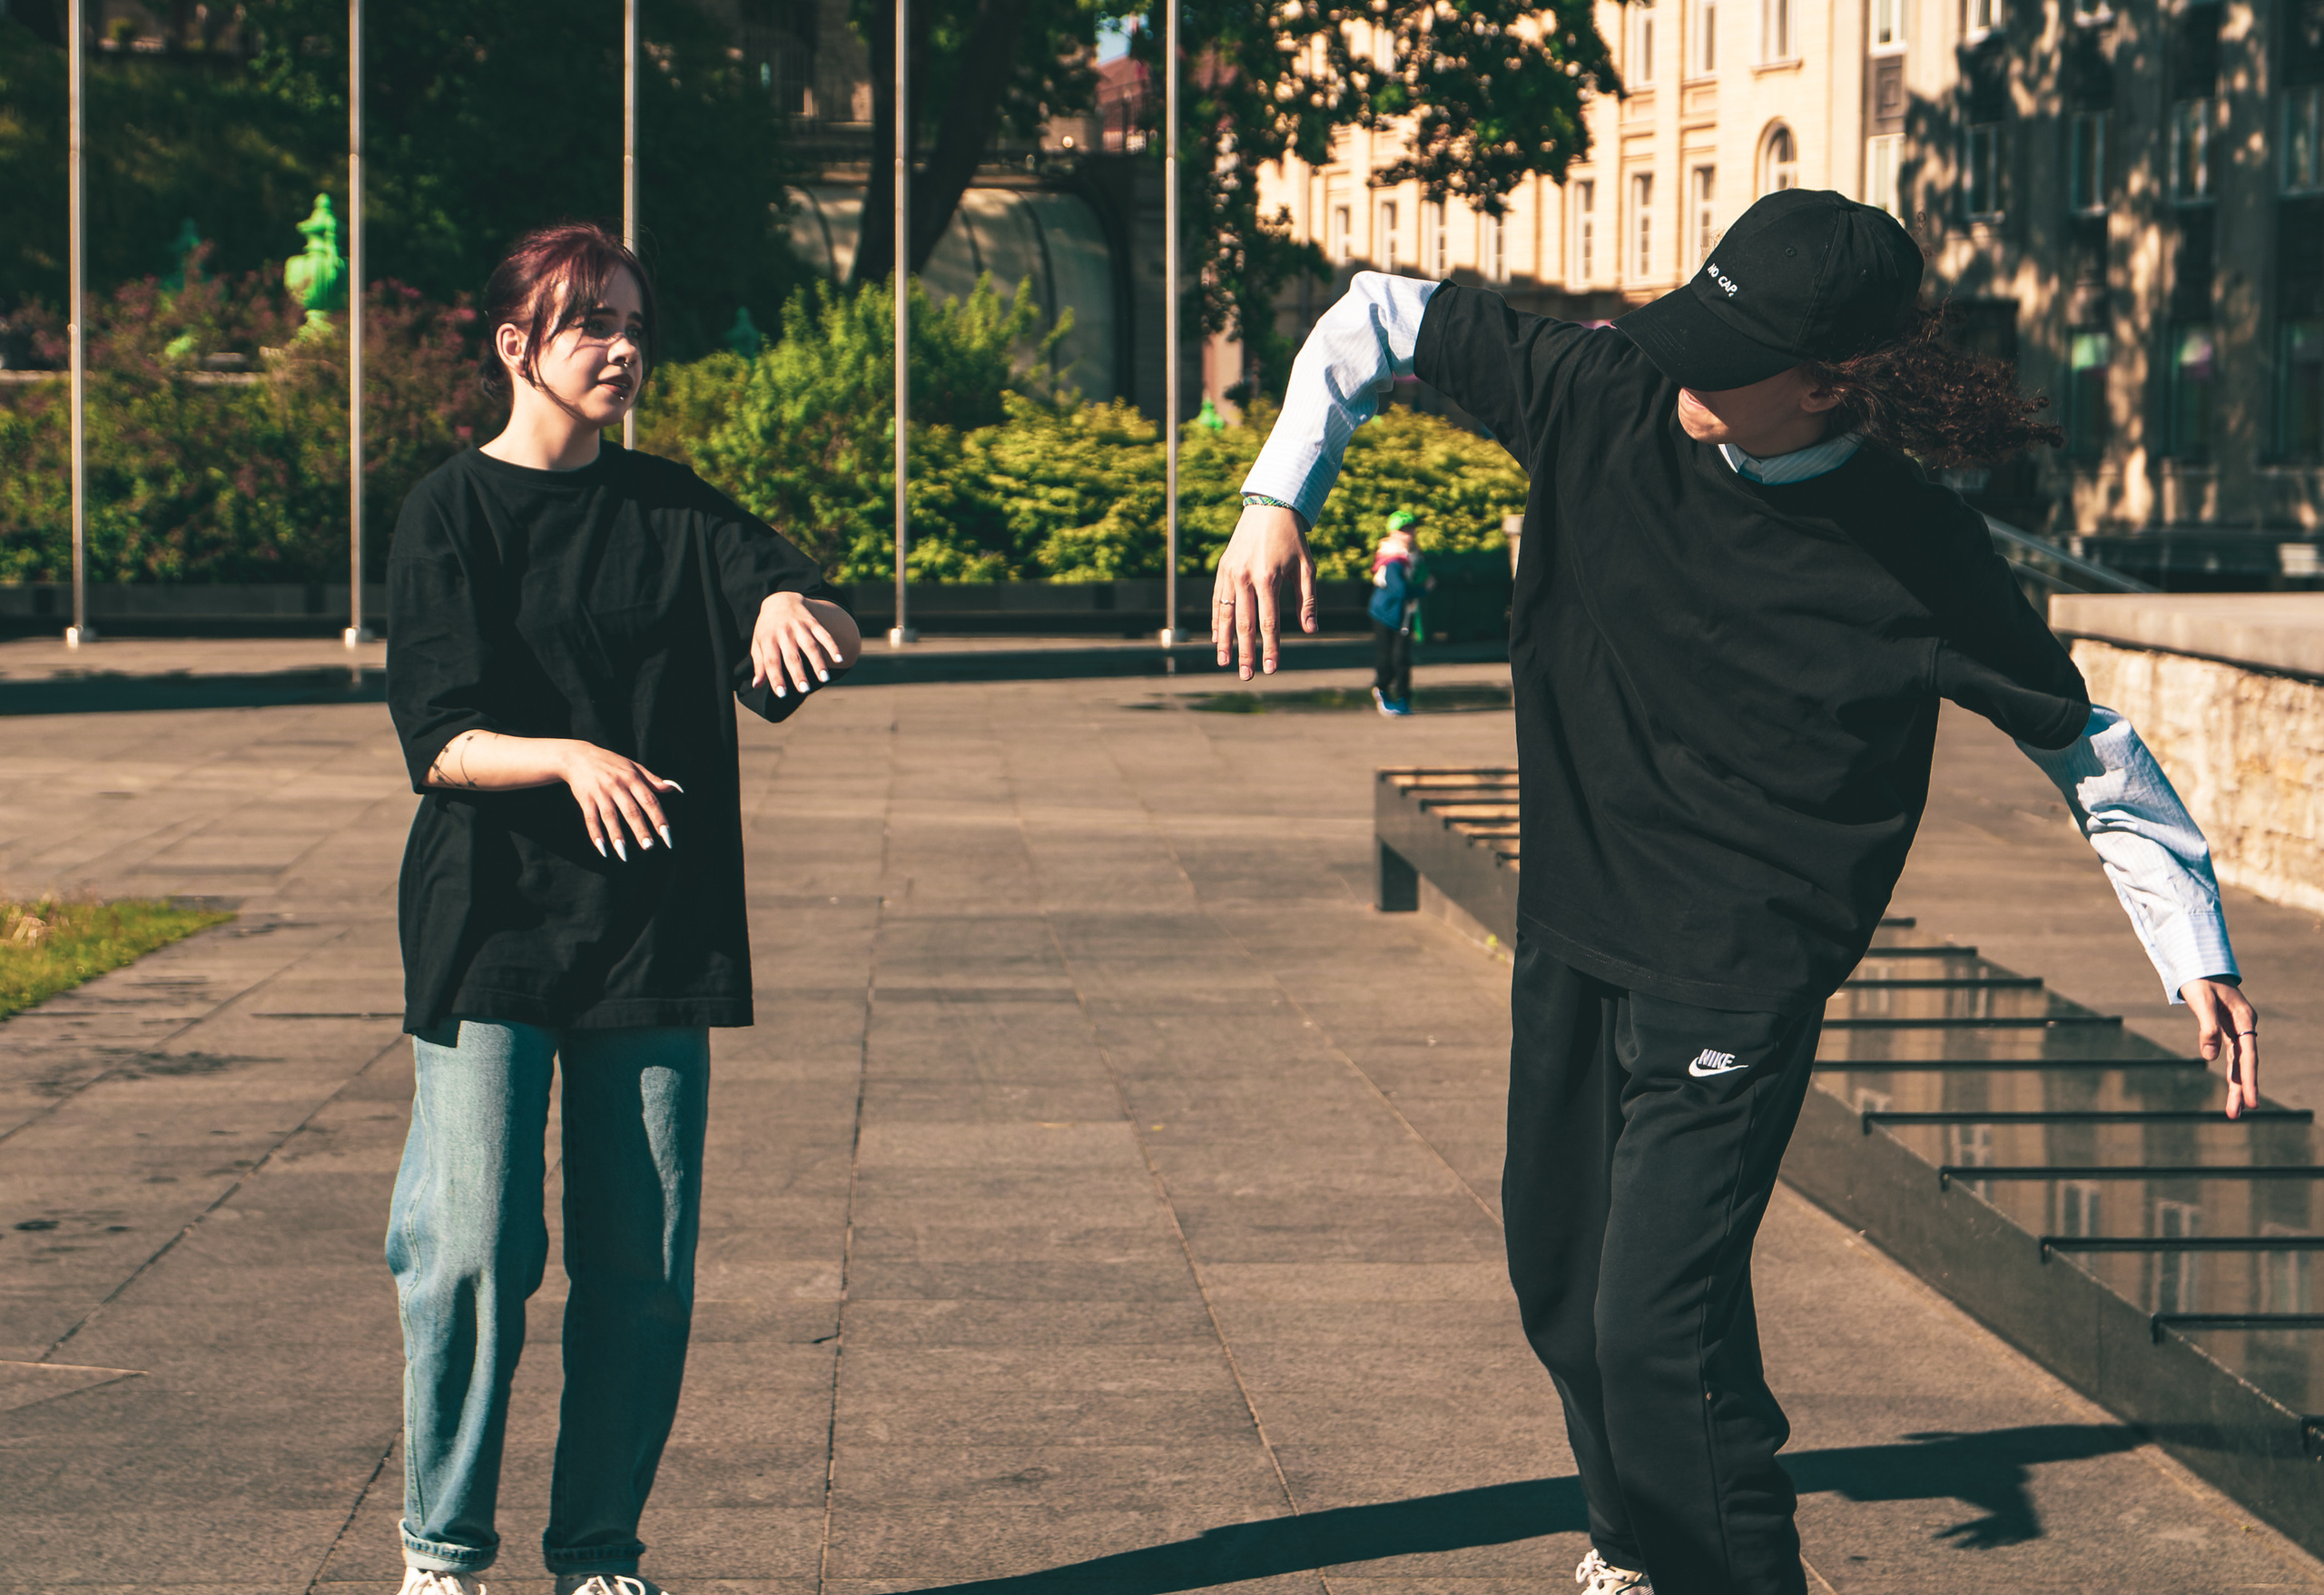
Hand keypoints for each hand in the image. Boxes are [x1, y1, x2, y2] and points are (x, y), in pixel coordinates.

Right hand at [558, 740, 680, 862]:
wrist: (578, 757)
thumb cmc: (611, 763)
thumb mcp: (634, 767)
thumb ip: (654, 779)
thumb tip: (676, 788)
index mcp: (632, 779)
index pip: (649, 801)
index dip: (659, 819)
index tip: (667, 836)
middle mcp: (617, 786)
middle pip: (631, 811)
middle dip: (640, 830)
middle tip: (649, 848)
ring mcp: (600, 794)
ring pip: (610, 817)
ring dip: (617, 836)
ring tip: (624, 855)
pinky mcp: (585, 800)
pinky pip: (590, 819)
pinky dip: (595, 834)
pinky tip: (602, 849)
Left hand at [752, 591, 846, 697]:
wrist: (780, 601)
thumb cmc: (768, 629)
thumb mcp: (758, 643)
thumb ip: (759, 664)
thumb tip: (756, 685)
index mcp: (768, 639)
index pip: (771, 661)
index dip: (776, 678)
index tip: (782, 694)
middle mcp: (784, 633)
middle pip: (792, 656)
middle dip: (798, 673)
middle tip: (804, 690)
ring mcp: (799, 627)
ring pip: (810, 646)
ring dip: (818, 662)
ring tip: (824, 679)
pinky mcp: (813, 623)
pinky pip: (824, 635)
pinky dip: (832, 646)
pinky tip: (839, 659)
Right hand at [1213, 504, 1317, 678]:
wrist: (1269, 508)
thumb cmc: (1293, 540)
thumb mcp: (1306, 568)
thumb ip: (1307, 600)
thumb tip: (1310, 631)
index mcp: (1268, 578)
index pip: (1268, 623)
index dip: (1270, 648)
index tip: (1271, 669)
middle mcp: (1245, 577)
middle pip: (1244, 624)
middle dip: (1245, 653)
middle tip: (1247, 676)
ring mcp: (1230, 574)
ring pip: (1225, 615)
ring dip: (1224, 642)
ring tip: (1224, 663)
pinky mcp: (1222, 570)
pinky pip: (1216, 601)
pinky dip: (1216, 621)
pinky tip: (1217, 639)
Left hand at [2182, 976, 2258, 1117]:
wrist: (2201, 963)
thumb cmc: (2200, 979)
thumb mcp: (2200, 999)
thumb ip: (2206, 1028)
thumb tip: (2208, 1058)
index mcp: (2243, 1018)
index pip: (2247, 1055)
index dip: (2248, 1079)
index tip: (2250, 1101)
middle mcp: (2244, 1026)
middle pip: (2246, 1062)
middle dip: (2242, 1089)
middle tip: (2237, 1115)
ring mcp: (2238, 1029)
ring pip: (2240, 1062)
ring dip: (2237, 1085)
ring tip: (2235, 1111)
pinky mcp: (2228, 1030)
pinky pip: (2233, 1056)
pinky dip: (2232, 1072)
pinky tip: (2233, 1089)